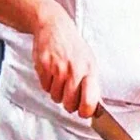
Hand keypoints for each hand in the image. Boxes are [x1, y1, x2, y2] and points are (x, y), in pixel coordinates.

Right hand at [30, 1, 100, 117]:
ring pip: (55, 97)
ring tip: (60, 79)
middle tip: (69, 96)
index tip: (83, 112)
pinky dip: (47, 84)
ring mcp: (58, 68)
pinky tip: (51, 72)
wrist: (54, 26)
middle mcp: (74, 70)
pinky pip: (45, 87)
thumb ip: (92, 84)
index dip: (86, 111)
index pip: (90, 101)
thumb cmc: (74, 47)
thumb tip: (95, 108)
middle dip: (68, 104)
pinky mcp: (43, 66)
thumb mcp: (89, 62)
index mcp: (89, 70)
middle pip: (69, 104)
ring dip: (57, 93)